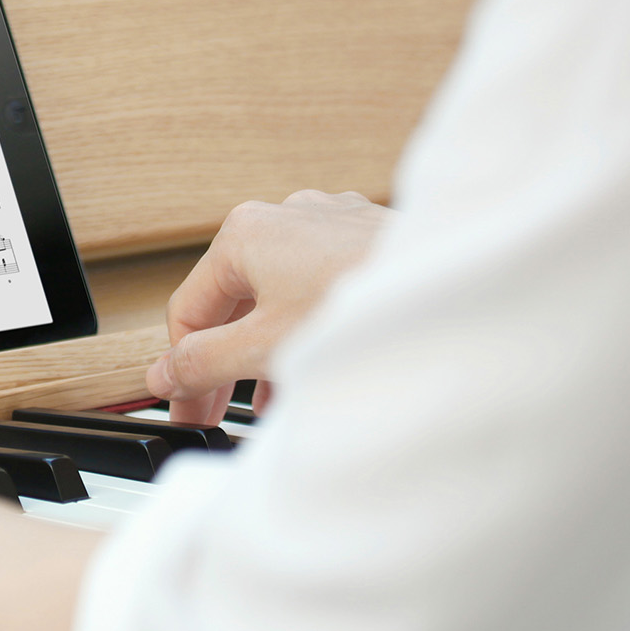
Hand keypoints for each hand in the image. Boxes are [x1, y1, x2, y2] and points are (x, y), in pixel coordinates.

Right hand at [148, 189, 393, 425]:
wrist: (464, 288)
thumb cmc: (368, 304)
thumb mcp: (266, 348)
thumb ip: (204, 364)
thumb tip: (165, 376)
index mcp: (244, 232)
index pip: (189, 311)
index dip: (181, 370)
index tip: (186, 408)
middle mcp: (284, 216)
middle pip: (233, 303)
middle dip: (225, 365)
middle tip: (217, 414)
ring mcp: (329, 223)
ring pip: (278, 296)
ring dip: (268, 351)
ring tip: (276, 402)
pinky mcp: (367, 237)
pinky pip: (318, 287)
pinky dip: (308, 328)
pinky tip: (320, 365)